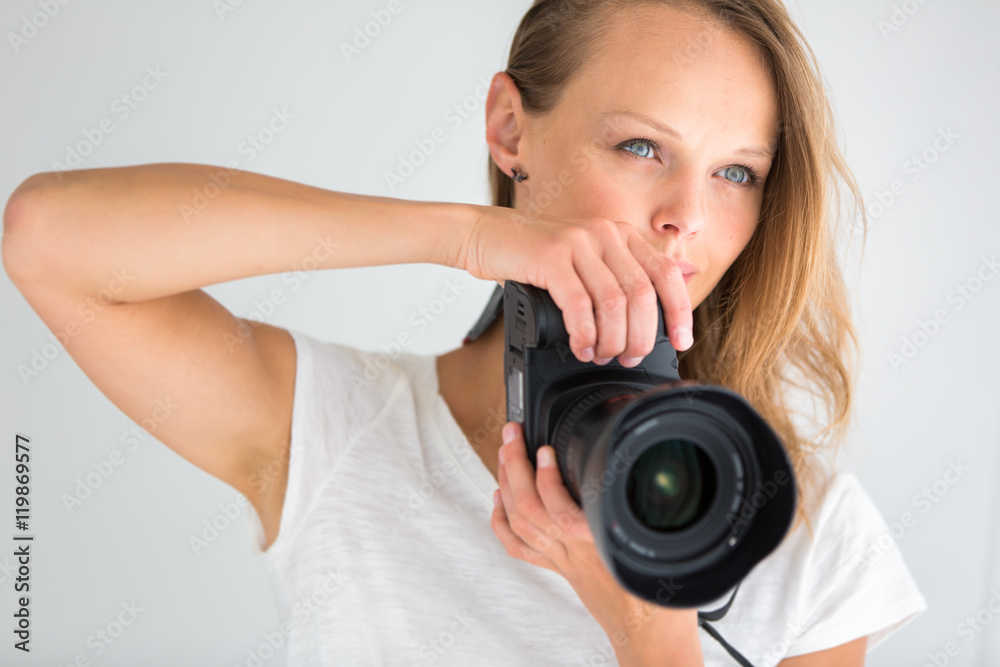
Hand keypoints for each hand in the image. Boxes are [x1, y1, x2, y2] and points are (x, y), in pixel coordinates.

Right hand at [462, 206, 693, 366]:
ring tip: (600, 355)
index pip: (664, 274)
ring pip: (613, 303)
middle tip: (627, 358)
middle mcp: (604, 234)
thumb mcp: (587, 260)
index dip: (678, 311)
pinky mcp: (550, 255)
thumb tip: (674, 288)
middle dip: (639, 337)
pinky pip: (578, 304)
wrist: (488, 235)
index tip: (681, 342)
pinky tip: (580, 347)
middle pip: (640, 295)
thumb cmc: (537, 256)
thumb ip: (624, 273)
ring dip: (611, 340)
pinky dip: (583, 334)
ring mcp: (578, 242)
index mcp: (621, 235)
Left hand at [490, 421, 703, 664]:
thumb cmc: (662, 605)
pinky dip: (501, 520)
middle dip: (514, 465)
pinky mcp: (559, 568)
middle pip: (528, 508)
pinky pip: (519, 546)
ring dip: (505, 483)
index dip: (547, 477)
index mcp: (599, 546)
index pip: (561, 510)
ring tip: (505, 453)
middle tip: (512, 434)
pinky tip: (499, 499)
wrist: (652, 642)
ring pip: (518, 522)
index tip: (546, 447)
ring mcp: (561, 561)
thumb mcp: (666, 549)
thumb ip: (656, 517)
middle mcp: (573, 553)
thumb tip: (658, 487)